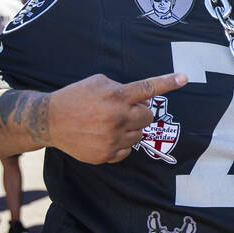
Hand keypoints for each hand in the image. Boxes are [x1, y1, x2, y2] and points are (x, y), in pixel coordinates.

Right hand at [47, 72, 187, 164]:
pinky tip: (104, 136)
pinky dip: (121, 143)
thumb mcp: (97, 82)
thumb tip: (141, 98)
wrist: (49, 121)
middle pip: (148, 117)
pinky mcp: (107, 154)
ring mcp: (113, 138)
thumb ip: (121, 88)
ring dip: (130, 128)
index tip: (184, 78)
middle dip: (140, 113)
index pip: (148, 88)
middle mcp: (117, 118)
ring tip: (110, 123)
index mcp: (116, 96)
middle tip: (123, 110)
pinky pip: (127, 150)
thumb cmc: (75, 97)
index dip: (168, 82)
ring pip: (139, 134)